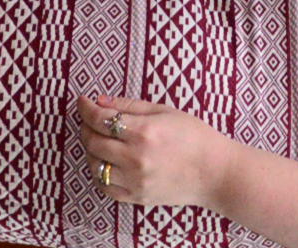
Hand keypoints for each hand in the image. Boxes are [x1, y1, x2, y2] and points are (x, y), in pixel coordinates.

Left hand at [75, 95, 232, 207]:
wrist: (214, 171)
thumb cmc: (193, 135)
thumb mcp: (164, 111)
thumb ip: (129, 105)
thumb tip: (100, 101)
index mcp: (144, 132)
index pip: (101, 119)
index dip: (87, 108)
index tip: (83, 101)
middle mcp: (136, 158)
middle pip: (93, 142)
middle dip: (86, 127)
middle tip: (89, 119)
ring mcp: (135, 181)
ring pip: (95, 166)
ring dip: (90, 151)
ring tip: (98, 140)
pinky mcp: (137, 197)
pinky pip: (105, 187)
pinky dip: (99, 174)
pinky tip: (105, 163)